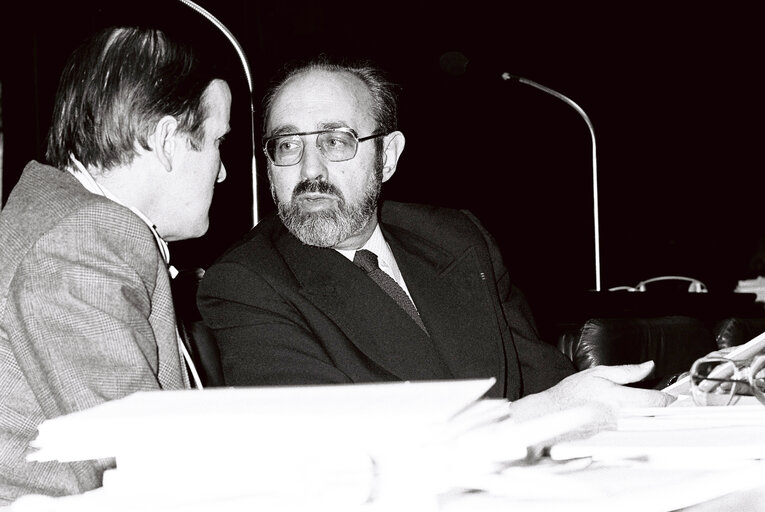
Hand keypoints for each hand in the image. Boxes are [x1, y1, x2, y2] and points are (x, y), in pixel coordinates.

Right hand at [508, 361, 675, 428]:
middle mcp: (621, 418)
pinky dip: (635, 426)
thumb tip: (648, 366)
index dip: (669, 398)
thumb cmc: (571, 393)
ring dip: (649, 418)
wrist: (553, 414)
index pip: (657, 401)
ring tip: (645, 410)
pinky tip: (627, 420)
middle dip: (661, 410)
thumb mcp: (598, 373)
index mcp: (619, 399)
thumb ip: (627, 371)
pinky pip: (632, 433)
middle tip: (662, 403)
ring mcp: (617, 431)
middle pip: (655, 416)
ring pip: (645, 426)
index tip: (672, 396)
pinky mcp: (612, 440)